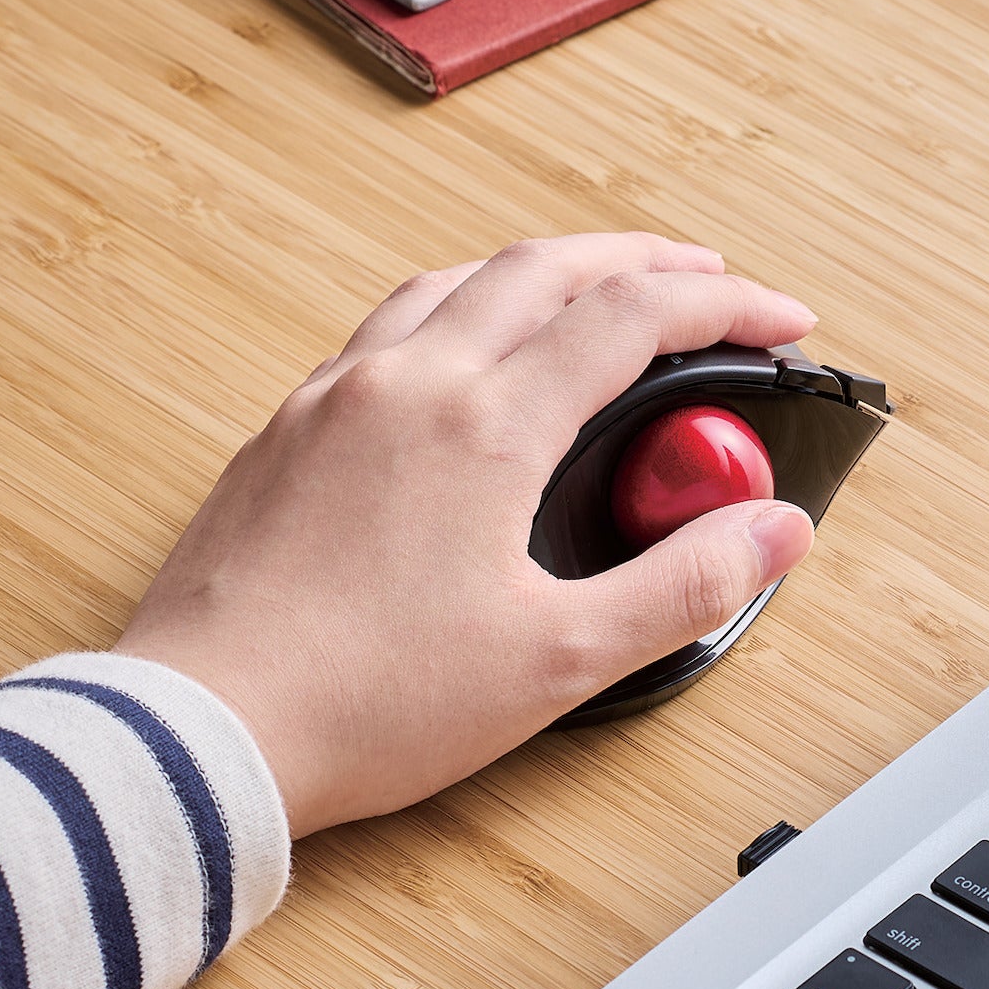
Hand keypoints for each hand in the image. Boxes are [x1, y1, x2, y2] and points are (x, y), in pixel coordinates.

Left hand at [114, 233, 816, 836]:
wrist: (205, 728)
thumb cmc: (370, 702)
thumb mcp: (560, 658)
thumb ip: (681, 584)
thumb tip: (773, 529)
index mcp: (485, 423)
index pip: (633, 316)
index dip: (726, 305)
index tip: (782, 321)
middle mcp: (409, 381)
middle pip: (547, 266)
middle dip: (644, 260)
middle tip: (707, 280)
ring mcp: (338, 395)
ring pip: (459, 280)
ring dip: (546, 271)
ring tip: (597, 296)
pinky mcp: (290, 428)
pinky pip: (390, 324)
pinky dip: (460, 306)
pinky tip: (469, 355)